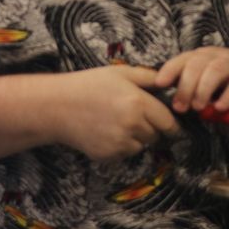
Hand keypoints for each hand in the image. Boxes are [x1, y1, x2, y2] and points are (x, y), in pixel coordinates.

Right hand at [46, 65, 176, 160]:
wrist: (57, 107)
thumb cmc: (88, 85)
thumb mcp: (120, 73)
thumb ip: (149, 78)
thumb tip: (170, 85)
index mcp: (138, 103)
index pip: (168, 122)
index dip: (172, 124)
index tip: (172, 125)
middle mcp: (132, 125)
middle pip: (156, 135)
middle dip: (152, 128)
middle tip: (135, 117)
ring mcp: (120, 143)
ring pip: (141, 146)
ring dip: (137, 138)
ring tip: (117, 122)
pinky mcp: (108, 155)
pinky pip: (125, 154)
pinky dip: (121, 146)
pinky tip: (106, 132)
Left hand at [157, 46, 228, 115]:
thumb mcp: (209, 76)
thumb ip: (192, 87)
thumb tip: (173, 105)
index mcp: (201, 56)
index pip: (181, 59)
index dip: (169, 70)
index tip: (159, 84)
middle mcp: (215, 56)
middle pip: (195, 65)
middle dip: (185, 87)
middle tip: (180, 108)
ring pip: (214, 71)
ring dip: (203, 90)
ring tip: (198, 107)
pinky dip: (227, 96)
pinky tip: (220, 108)